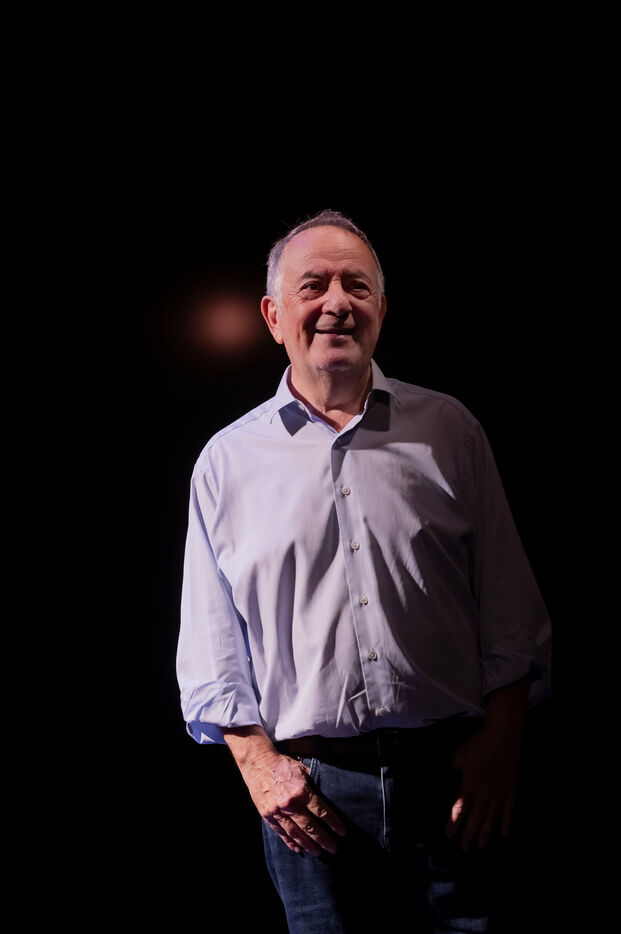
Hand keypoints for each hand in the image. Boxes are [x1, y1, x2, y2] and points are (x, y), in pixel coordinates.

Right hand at [240, 749, 346, 855]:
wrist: (258, 762)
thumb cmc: (282, 764)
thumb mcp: (302, 769)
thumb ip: (314, 783)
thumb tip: (327, 792)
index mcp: (302, 791)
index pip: (322, 812)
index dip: (333, 823)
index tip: (341, 832)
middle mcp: (290, 804)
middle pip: (311, 827)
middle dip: (324, 839)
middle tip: (333, 848)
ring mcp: (278, 812)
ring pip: (296, 833)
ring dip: (309, 845)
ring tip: (318, 852)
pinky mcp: (267, 816)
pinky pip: (281, 832)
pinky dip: (290, 842)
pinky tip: (298, 849)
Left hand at [445, 719, 522, 850]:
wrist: (501, 737)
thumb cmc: (478, 745)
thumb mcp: (459, 755)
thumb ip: (455, 767)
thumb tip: (453, 773)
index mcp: (469, 784)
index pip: (459, 809)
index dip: (454, 823)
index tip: (449, 835)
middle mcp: (483, 793)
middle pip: (475, 818)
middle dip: (468, 834)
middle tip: (464, 848)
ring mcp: (498, 793)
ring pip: (491, 818)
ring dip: (485, 833)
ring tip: (481, 845)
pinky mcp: (510, 790)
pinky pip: (509, 811)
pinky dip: (506, 823)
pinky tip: (504, 834)